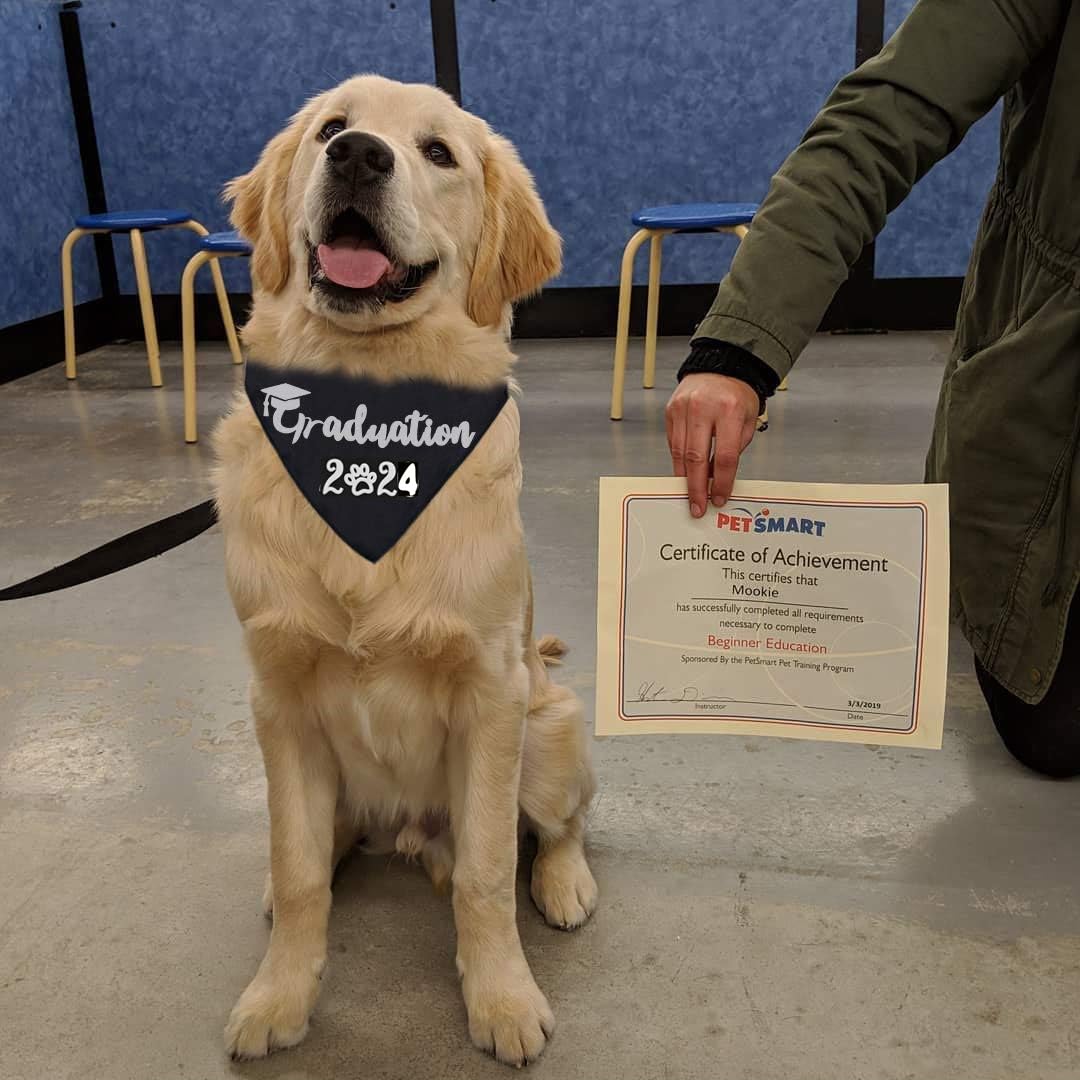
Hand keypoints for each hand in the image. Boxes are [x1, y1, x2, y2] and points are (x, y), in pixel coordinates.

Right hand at [665, 374, 760, 516]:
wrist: (721, 366)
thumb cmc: (736, 395)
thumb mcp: (747, 421)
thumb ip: (734, 449)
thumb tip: (717, 479)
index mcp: (729, 410)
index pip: (725, 456)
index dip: (722, 482)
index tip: (720, 498)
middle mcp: (703, 408)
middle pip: (697, 458)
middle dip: (697, 488)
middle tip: (698, 506)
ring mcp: (683, 408)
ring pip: (680, 453)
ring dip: (685, 478)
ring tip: (690, 494)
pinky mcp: (671, 411)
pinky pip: (673, 443)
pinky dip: (679, 461)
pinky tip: (685, 472)